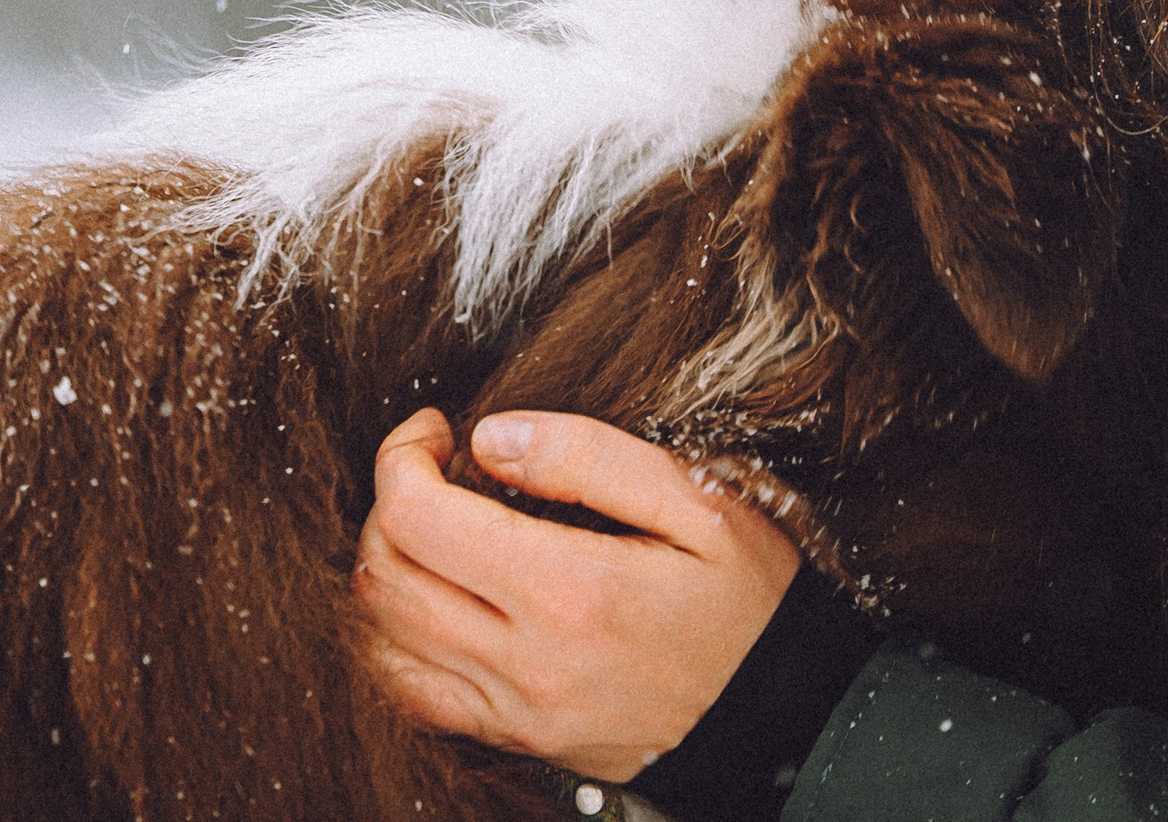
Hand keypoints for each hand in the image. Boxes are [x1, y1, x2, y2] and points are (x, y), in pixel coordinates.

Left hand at [353, 407, 800, 781]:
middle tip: (434, 468)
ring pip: (383, 639)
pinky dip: (391, 640)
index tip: (437, 428)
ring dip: (386, 567)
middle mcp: (526, 661)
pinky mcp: (515, 738)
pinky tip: (429, 597)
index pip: (418, 517)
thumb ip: (592, 457)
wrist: (784, 713)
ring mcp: (515, 711)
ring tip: (431, 526)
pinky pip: (410, 694)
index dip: (403, 455)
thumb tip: (492, 437)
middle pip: (385, 575)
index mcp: (570, 591)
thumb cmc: (750, 601)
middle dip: (388, 501)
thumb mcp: (699, 504)